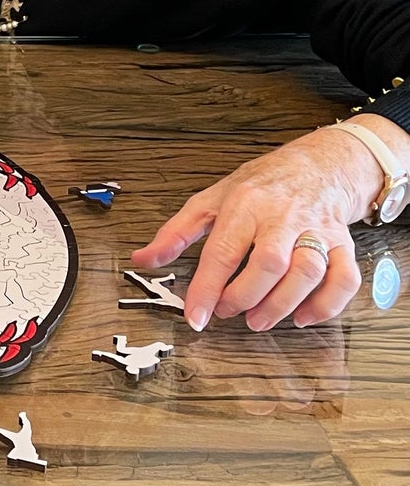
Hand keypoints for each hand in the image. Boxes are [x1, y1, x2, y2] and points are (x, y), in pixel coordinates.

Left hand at [131, 126, 386, 330]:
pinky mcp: (343, 244)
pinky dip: (327, 305)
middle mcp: (282, 218)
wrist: (316, 166)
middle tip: (230, 313)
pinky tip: (303, 316)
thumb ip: (176, 232)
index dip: (207, 288)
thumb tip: (142, 259)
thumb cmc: (259, 186)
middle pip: (269, 262)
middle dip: (246, 296)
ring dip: (283, 303)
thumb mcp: (210, 200)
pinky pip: (344, 280)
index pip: (222, 251)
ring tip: (260, 319)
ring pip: (308, 271)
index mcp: (244, 205)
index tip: (196, 316)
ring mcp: (316, 230)